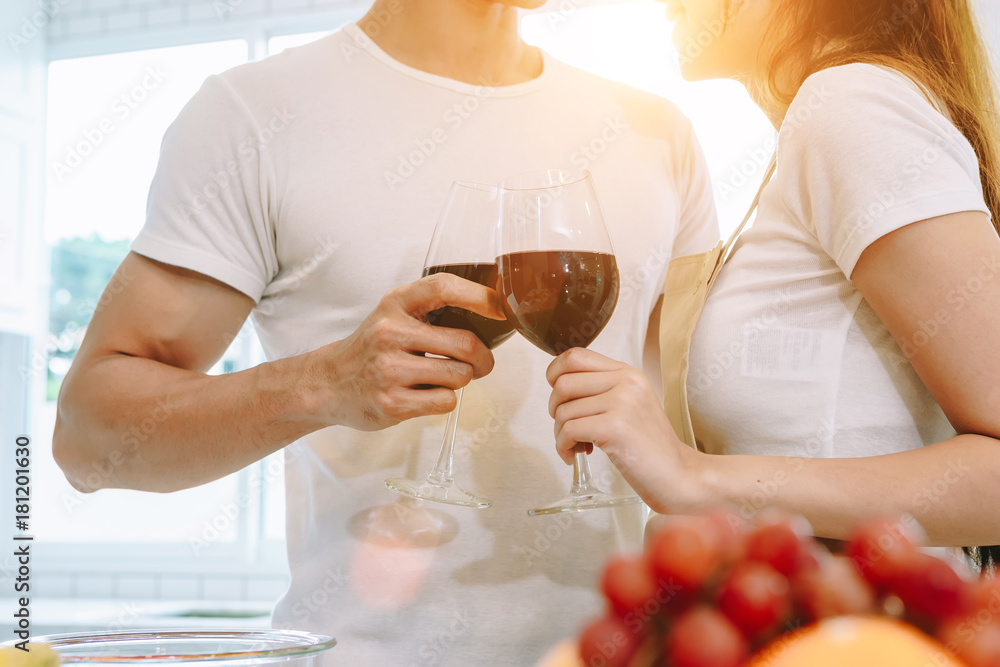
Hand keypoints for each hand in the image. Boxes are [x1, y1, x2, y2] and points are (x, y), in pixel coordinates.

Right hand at [309, 273, 504, 430]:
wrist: (328, 383)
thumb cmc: (373, 348)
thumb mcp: (394, 314)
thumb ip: (433, 310)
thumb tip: (493, 315)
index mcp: (395, 304)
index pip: (443, 287)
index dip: (479, 296)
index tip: (501, 309)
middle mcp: (390, 332)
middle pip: (465, 343)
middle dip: (482, 358)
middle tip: (480, 363)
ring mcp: (389, 369)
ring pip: (460, 376)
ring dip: (461, 380)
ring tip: (441, 377)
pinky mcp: (391, 403)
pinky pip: (446, 401)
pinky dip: (445, 400)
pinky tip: (425, 394)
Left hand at [546, 347, 700, 513]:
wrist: (679, 475)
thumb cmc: (650, 447)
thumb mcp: (630, 405)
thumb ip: (602, 390)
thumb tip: (559, 386)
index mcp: (627, 373)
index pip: (576, 356)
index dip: (555, 373)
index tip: (557, 394)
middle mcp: (625, 382)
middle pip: (562, 383)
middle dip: (555, 410)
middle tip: (568, 428)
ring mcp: (621, 403)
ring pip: (563, 411)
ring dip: (561, 434)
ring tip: (577, 446)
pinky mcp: (614, 428)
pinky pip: (569, 431)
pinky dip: (564, 447)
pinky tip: (575, 455)